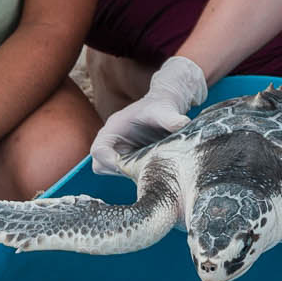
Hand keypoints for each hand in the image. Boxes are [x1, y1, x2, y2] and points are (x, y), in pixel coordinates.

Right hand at [89, 55, 205, 173]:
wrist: (168, 106)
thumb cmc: (162, 106)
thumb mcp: (165, 111)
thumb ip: (171, 118)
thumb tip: (183, 123)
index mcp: (113, 128)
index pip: (98, 151)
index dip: (109, 161)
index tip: (127, 167)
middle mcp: (112, 141)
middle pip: (101, 165)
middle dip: (118, 171)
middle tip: (140, 170)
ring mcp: (120, 151)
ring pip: (113, 171)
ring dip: (128, 173)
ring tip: (148, 169)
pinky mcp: (129, 158)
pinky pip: (125, 172)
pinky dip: (136, 174)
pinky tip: (152, 169)